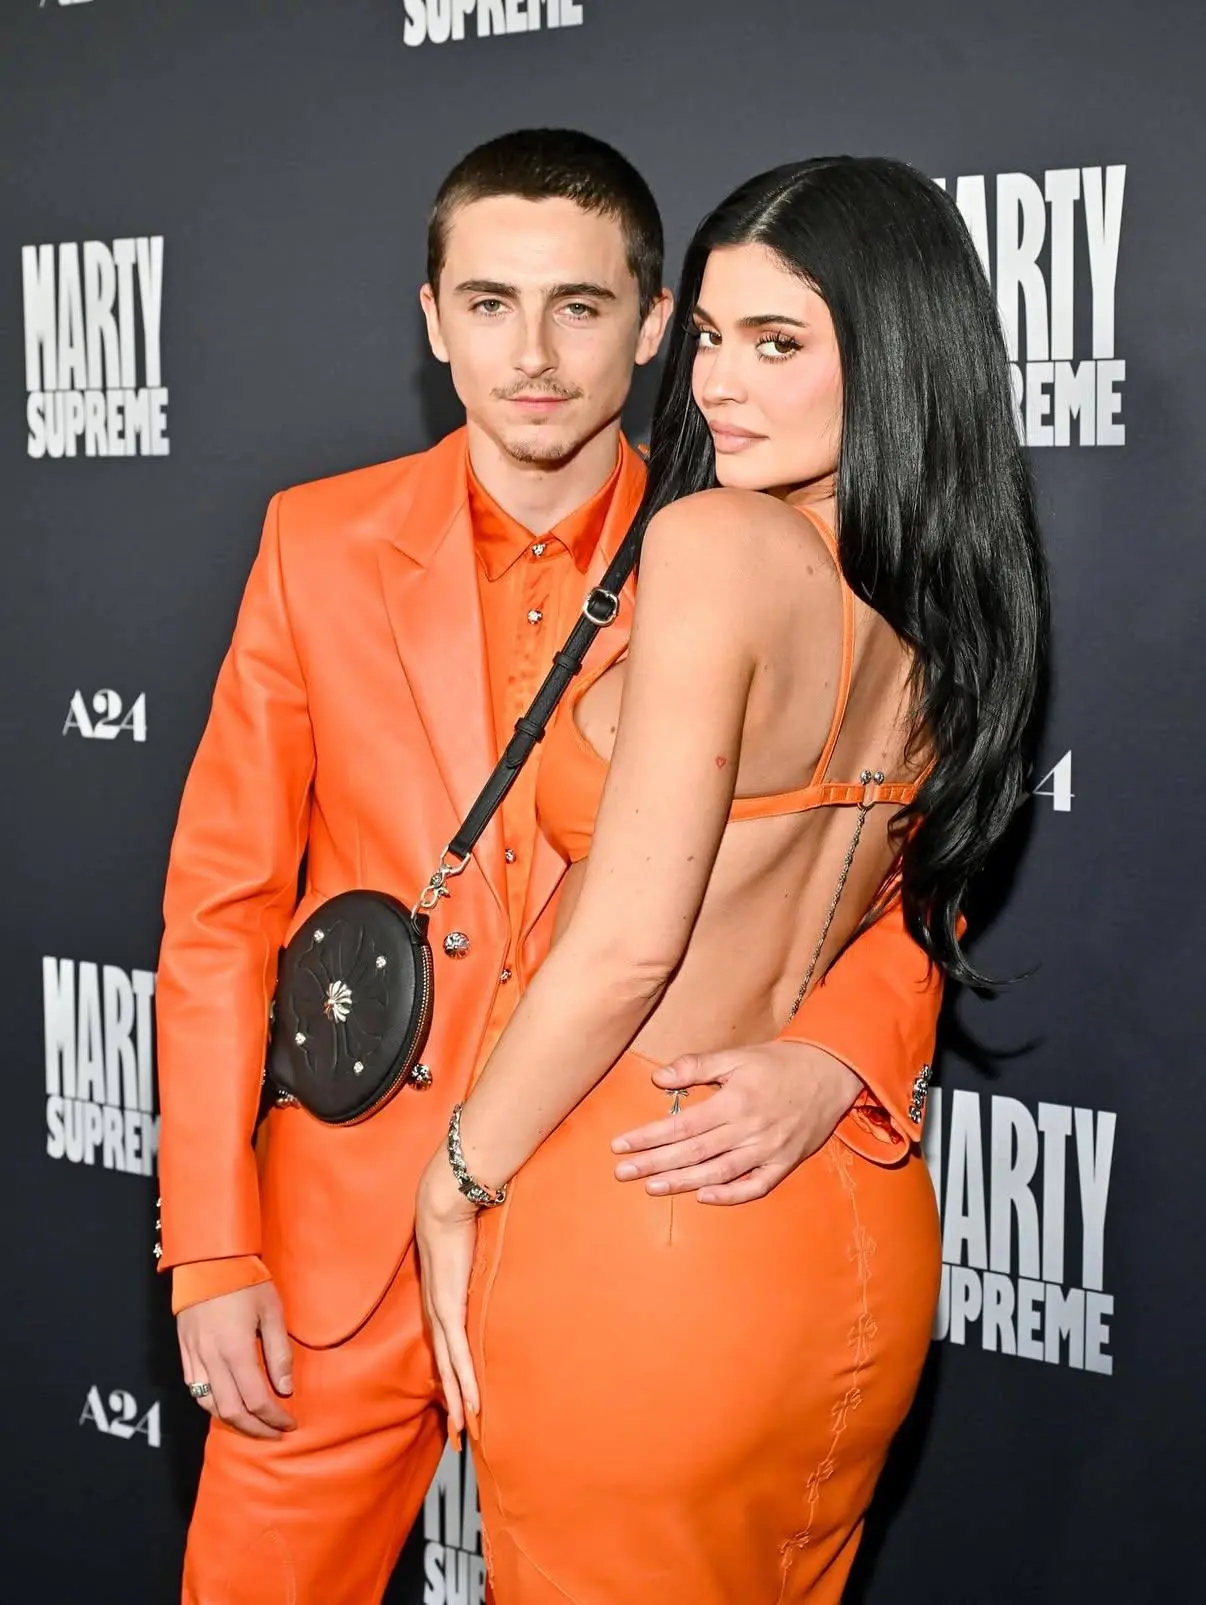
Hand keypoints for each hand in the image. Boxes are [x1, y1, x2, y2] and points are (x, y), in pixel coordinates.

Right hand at [177, 1281, 295, 1438]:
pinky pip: (195, 1389)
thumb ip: (279, 1353)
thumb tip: (285, 1389)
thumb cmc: (245, 1280)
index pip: (256, 1400)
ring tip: (254, 1424)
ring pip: (209, 1405)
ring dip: (232, 1421)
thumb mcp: (272, 1312)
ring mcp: (194, 1357)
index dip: (274, 1417)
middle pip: (231, 1411)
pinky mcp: (184, 1352)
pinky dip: (212, 1405)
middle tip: (275, 1432)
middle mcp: (211, 1360)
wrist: (207, 1260)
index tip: (290, 1423)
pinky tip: (227, 1405)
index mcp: (235, 1351)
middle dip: (255, 1428)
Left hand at [415, 1150, 481, 1439]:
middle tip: (457, 1429)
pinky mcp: (449, 1309)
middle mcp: (436, 1311)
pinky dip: (465, 1381)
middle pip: (443, 1364)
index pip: (444, 1344)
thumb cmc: (459, 1217)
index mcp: (439, 1298)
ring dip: (457, 1399)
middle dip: (450, 1398)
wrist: (444, 1203)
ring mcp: (441, 1313)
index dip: (450, 1372)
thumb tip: (491, 1260)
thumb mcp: (471, 1248)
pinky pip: (458, 1354)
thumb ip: (477, 1261)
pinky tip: (472, 1403)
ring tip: (462, 1427)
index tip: (457, 1394)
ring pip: (449, 1367)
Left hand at [611, 1040, 861, 1203]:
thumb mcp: (736, 1056)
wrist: (830, 1072)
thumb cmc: (778, 1063)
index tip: (620, 1145)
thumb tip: (657, 1078)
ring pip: (719, 1173)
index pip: (681, 1124)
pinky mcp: (784, 1163)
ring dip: (682, 1182)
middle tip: (621, 1172)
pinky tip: (704, 1197)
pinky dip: (730, 1195)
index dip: (648, 1137)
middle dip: (654, 1163)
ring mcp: (768, 1150)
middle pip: (693, 1152)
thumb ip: (697, 1066)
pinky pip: (755, 1186)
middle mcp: (749, 1129)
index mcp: (734, 1101)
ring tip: (651, 1187)